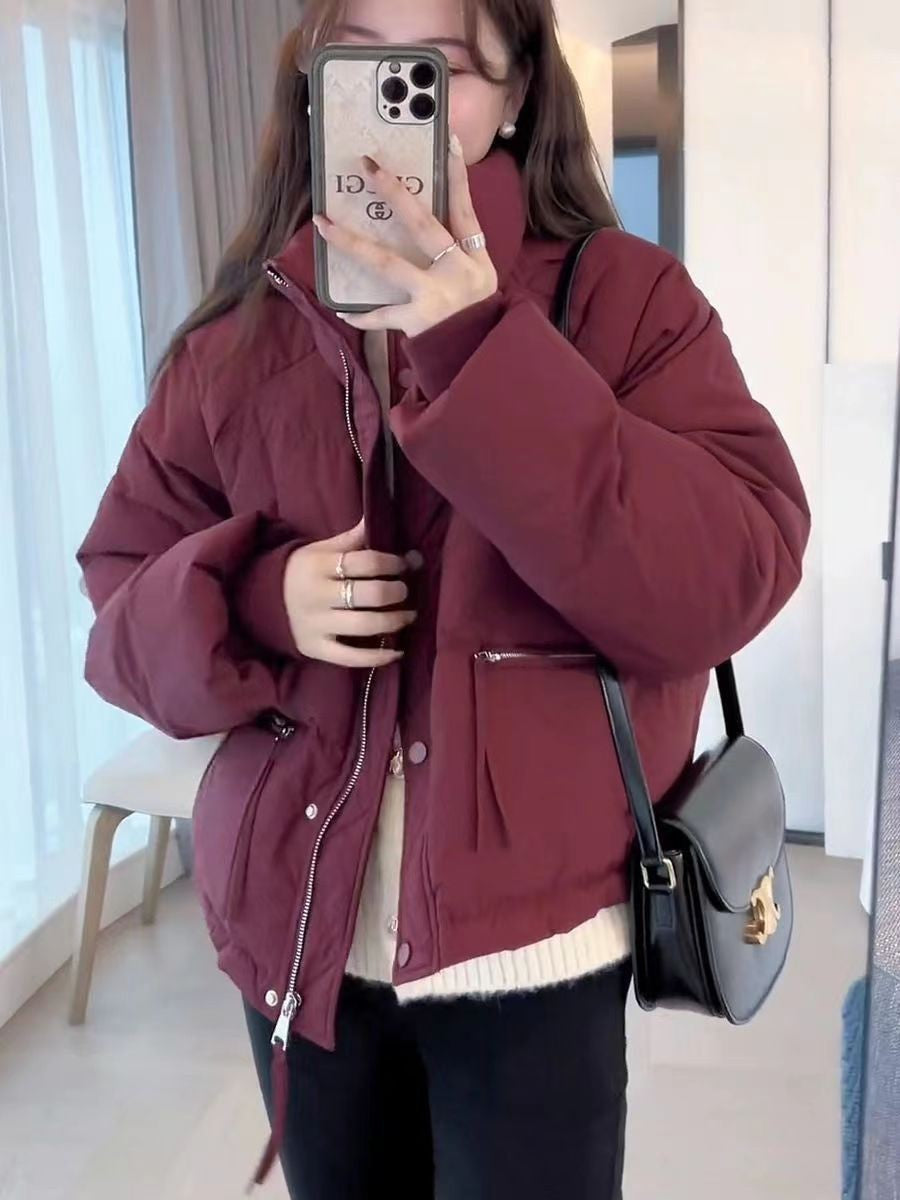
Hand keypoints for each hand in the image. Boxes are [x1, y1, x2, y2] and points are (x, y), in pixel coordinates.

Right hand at [284, 519, 414, 667]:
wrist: (261, 599)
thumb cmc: (303, 571)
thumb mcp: (321, 550)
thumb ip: (353, 539)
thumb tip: (384, 519)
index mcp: (319, 566)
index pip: (364, 562)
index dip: (391, 563)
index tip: (403, 565)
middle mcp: (317, 596)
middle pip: (367, 595)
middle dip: (394, 592)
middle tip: (404, 591)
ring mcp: (316, 624)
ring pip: (363, 625)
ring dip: (394, 621)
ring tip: (408, 616)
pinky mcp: (315, 648)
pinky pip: (350, 657)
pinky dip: (377, 657)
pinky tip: (396, 652)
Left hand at [312, 133, 497, 337]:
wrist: (483, 362)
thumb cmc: (478, 321)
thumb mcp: (480, 285)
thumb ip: (457, 259)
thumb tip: (423, 228)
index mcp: (475, 261)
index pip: (465, 211)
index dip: (457, 177)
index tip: (446, 142)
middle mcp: (457, 272)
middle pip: (422, 225)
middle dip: (394, 193)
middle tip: (368, 165)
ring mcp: (436, 296)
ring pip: (387, 262)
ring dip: (352, 243)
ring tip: (323, 225)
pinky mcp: (418, 322)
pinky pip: (382, 316)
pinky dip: (364, 316)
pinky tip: (343, 312)